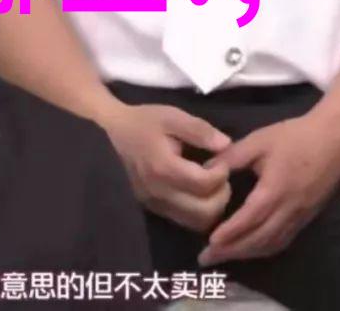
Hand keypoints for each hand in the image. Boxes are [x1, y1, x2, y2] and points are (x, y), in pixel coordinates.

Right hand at [101, 104, 232, 232]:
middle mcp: (158, 192)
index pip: (205, 183)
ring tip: (209, 185)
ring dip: (211, 206)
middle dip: (221, 194)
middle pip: (205, 211)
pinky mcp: (153, 209)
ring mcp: (154, 204)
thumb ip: (200, 130)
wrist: (113, 132)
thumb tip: (226, 145)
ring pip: (197, 222)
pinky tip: (196, 192)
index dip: (222, 172)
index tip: (220, 158)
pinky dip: (198, 211)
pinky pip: (185, 221)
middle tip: (218, 175)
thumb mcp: (173, 116)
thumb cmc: (144, 122)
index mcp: (163, 167)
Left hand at [200, 112, 339, 265]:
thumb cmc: (294, 137)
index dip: (230, 233)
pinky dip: (264, 249)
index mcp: (275, 190)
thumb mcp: (257, 141)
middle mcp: (289, 209)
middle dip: (232, 251)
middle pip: (259, 238)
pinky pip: (284, 240)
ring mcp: (301, 215)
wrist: (336, 139)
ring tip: (223, 258)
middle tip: (207, 259)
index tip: (210, 243)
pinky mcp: (307, 217)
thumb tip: (204, 170)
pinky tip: (250, 250)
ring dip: (247, 254)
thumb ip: (230, 157)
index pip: (249, 219)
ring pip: (272, 243)